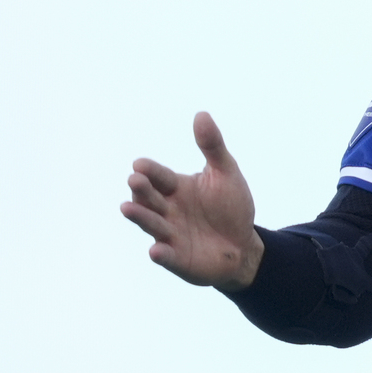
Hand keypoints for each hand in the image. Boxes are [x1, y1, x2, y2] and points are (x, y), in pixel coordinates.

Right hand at [120, 111, 264, 290]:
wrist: (244, 246)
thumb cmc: (231, 207)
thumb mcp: (226, 174)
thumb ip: (212, 147)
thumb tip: (201, 114)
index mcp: (175, 188)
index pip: (159, 176)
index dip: (150, 171)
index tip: (140, 164)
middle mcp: (166, 210)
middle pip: (149, 198)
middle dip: (142, 190)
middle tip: (135, 180)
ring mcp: (169, 234)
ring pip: (152, 224)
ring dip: (140, 217)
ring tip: (127, 208)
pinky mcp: (177, 258)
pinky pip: (167, 256)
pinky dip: (161, 253)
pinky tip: (157, 250)